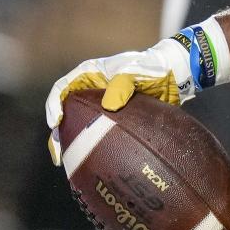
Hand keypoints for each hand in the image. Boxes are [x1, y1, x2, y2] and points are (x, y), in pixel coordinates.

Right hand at [45, 20, 228, 164]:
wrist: (175, 74)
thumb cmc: (154, 66)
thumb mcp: (138, 70)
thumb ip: (123, 84)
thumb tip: (110, 105)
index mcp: (91, 74)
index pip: (63, 88)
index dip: (54, 105)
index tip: (55, 124)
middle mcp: (92, 90)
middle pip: (66, 111)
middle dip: (58, 132)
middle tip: (58, 154)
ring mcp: (102, 104)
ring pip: (79, 124)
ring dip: (71, 142)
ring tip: (68, 163)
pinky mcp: (114, 118)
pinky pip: (97, 132)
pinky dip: (91, 146)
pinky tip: (90, 161)